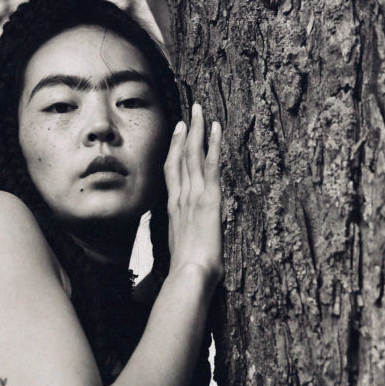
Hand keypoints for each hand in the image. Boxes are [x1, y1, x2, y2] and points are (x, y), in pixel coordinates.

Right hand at [163, 104, 223, 286]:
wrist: (189, 275)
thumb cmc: (185, 272)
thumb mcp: (177, 256)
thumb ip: (176, 248)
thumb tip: (167, 263)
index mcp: (173, 210)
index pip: (171, 173)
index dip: (173, 150)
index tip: (177, 132)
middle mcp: (180, 197)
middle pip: (179, 157)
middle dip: (185, 132)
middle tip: (190, 113)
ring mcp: (194, 195)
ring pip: (192, 154)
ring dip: (197, 130)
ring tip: (200, 110)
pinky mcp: (209, 198)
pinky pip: (210, 164)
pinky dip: (213, 144)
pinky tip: (216, 128)